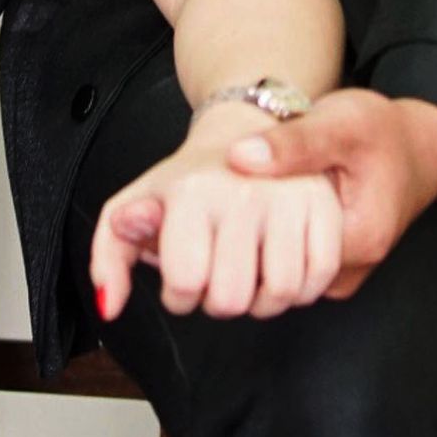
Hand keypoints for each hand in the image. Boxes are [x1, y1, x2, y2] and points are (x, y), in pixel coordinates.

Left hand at [89, 105, 343, 324]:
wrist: (243, 133)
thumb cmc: (187, 181)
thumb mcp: (134, 204)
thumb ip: (110, 254)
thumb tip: (109, 304)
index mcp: (191, 193)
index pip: (184, 284)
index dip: (179, 294)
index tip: (182, 273)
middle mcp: (243, 193)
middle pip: (231, 299)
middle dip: (218, 300)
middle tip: (217, 273)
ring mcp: (290, 199)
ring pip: (279, 294)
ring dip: (262, 300)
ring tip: (250, 272)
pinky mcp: (326, 207)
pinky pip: (319, 278)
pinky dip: (301, 288)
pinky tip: (281, 268)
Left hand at [225, 90, 436, 296]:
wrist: (416, 146)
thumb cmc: (382, 132)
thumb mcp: (340, 123)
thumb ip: (293, 143)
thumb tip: (238, 157)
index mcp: (358, 241)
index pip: (279, 257)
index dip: (243, 226)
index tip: (227, 194)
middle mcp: (351, 270)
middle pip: (277, 269)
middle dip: (249, 235)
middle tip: (231, 193)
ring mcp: (342, 274)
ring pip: (282, 270)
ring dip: (261, 240)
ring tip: (247, 198)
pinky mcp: (334, 268)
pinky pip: (293, 264)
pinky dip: (276, 241)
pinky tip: (267, 210)